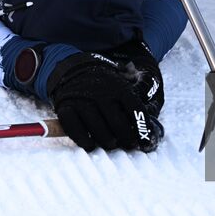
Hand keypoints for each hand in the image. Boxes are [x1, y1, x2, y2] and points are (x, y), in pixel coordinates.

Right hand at [47, 49, 163, 151]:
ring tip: (111, 144)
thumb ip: (134, 105)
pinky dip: (83, 140)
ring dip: (107, 141)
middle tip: (128, 145)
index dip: (143, 129)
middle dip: (126, 138)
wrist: (75, 70)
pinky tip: (90, 144)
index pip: (136, 110)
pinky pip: (74, 128)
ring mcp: (82, 100)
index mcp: (119, 88)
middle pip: (117, 123)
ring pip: (97, 128)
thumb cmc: (104, 87)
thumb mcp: (122, 87)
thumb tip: (149, 130)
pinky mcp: (65, 108)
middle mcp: (101, 93)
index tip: (146, 143)